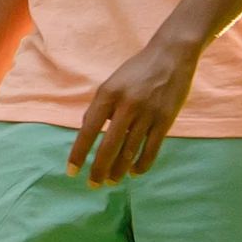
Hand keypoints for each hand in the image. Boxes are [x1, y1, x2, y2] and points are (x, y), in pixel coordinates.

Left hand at [68, 36, 200, 183]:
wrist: (170, 56)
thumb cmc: (137, 71)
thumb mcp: (111, 84)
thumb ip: (99, 107)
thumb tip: (86, 132)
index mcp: (108, 94)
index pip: (89, 130)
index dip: (79, 153)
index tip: (72, 172)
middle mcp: (126, 105)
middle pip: (109, 146)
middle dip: (99, 169)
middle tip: (93, 185)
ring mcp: (147, 114)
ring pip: (130, 151)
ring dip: (119, 170)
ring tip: (111, 181)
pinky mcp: (165, 120)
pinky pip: (151, 149)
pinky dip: (142, 164)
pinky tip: (134, 172)